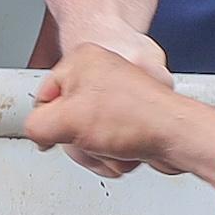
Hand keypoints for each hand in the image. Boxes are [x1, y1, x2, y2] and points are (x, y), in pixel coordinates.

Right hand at [41, 32, 174, 175]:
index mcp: (81, 59)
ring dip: (97, 153)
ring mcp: (117, 96)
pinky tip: (124, 153)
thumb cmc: (135, 118)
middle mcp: (100, 73)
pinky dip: (112, 155)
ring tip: (112, 148)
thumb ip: (36, 126)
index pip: (44, 96)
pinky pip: (106, 143)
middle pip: (65, 120)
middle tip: (89, 141)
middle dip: (79, 142)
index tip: (51, 137)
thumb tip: (36, 134)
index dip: (47, 122)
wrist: (178, 137)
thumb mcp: (65, 122)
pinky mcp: (130, 118)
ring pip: (86, 136)